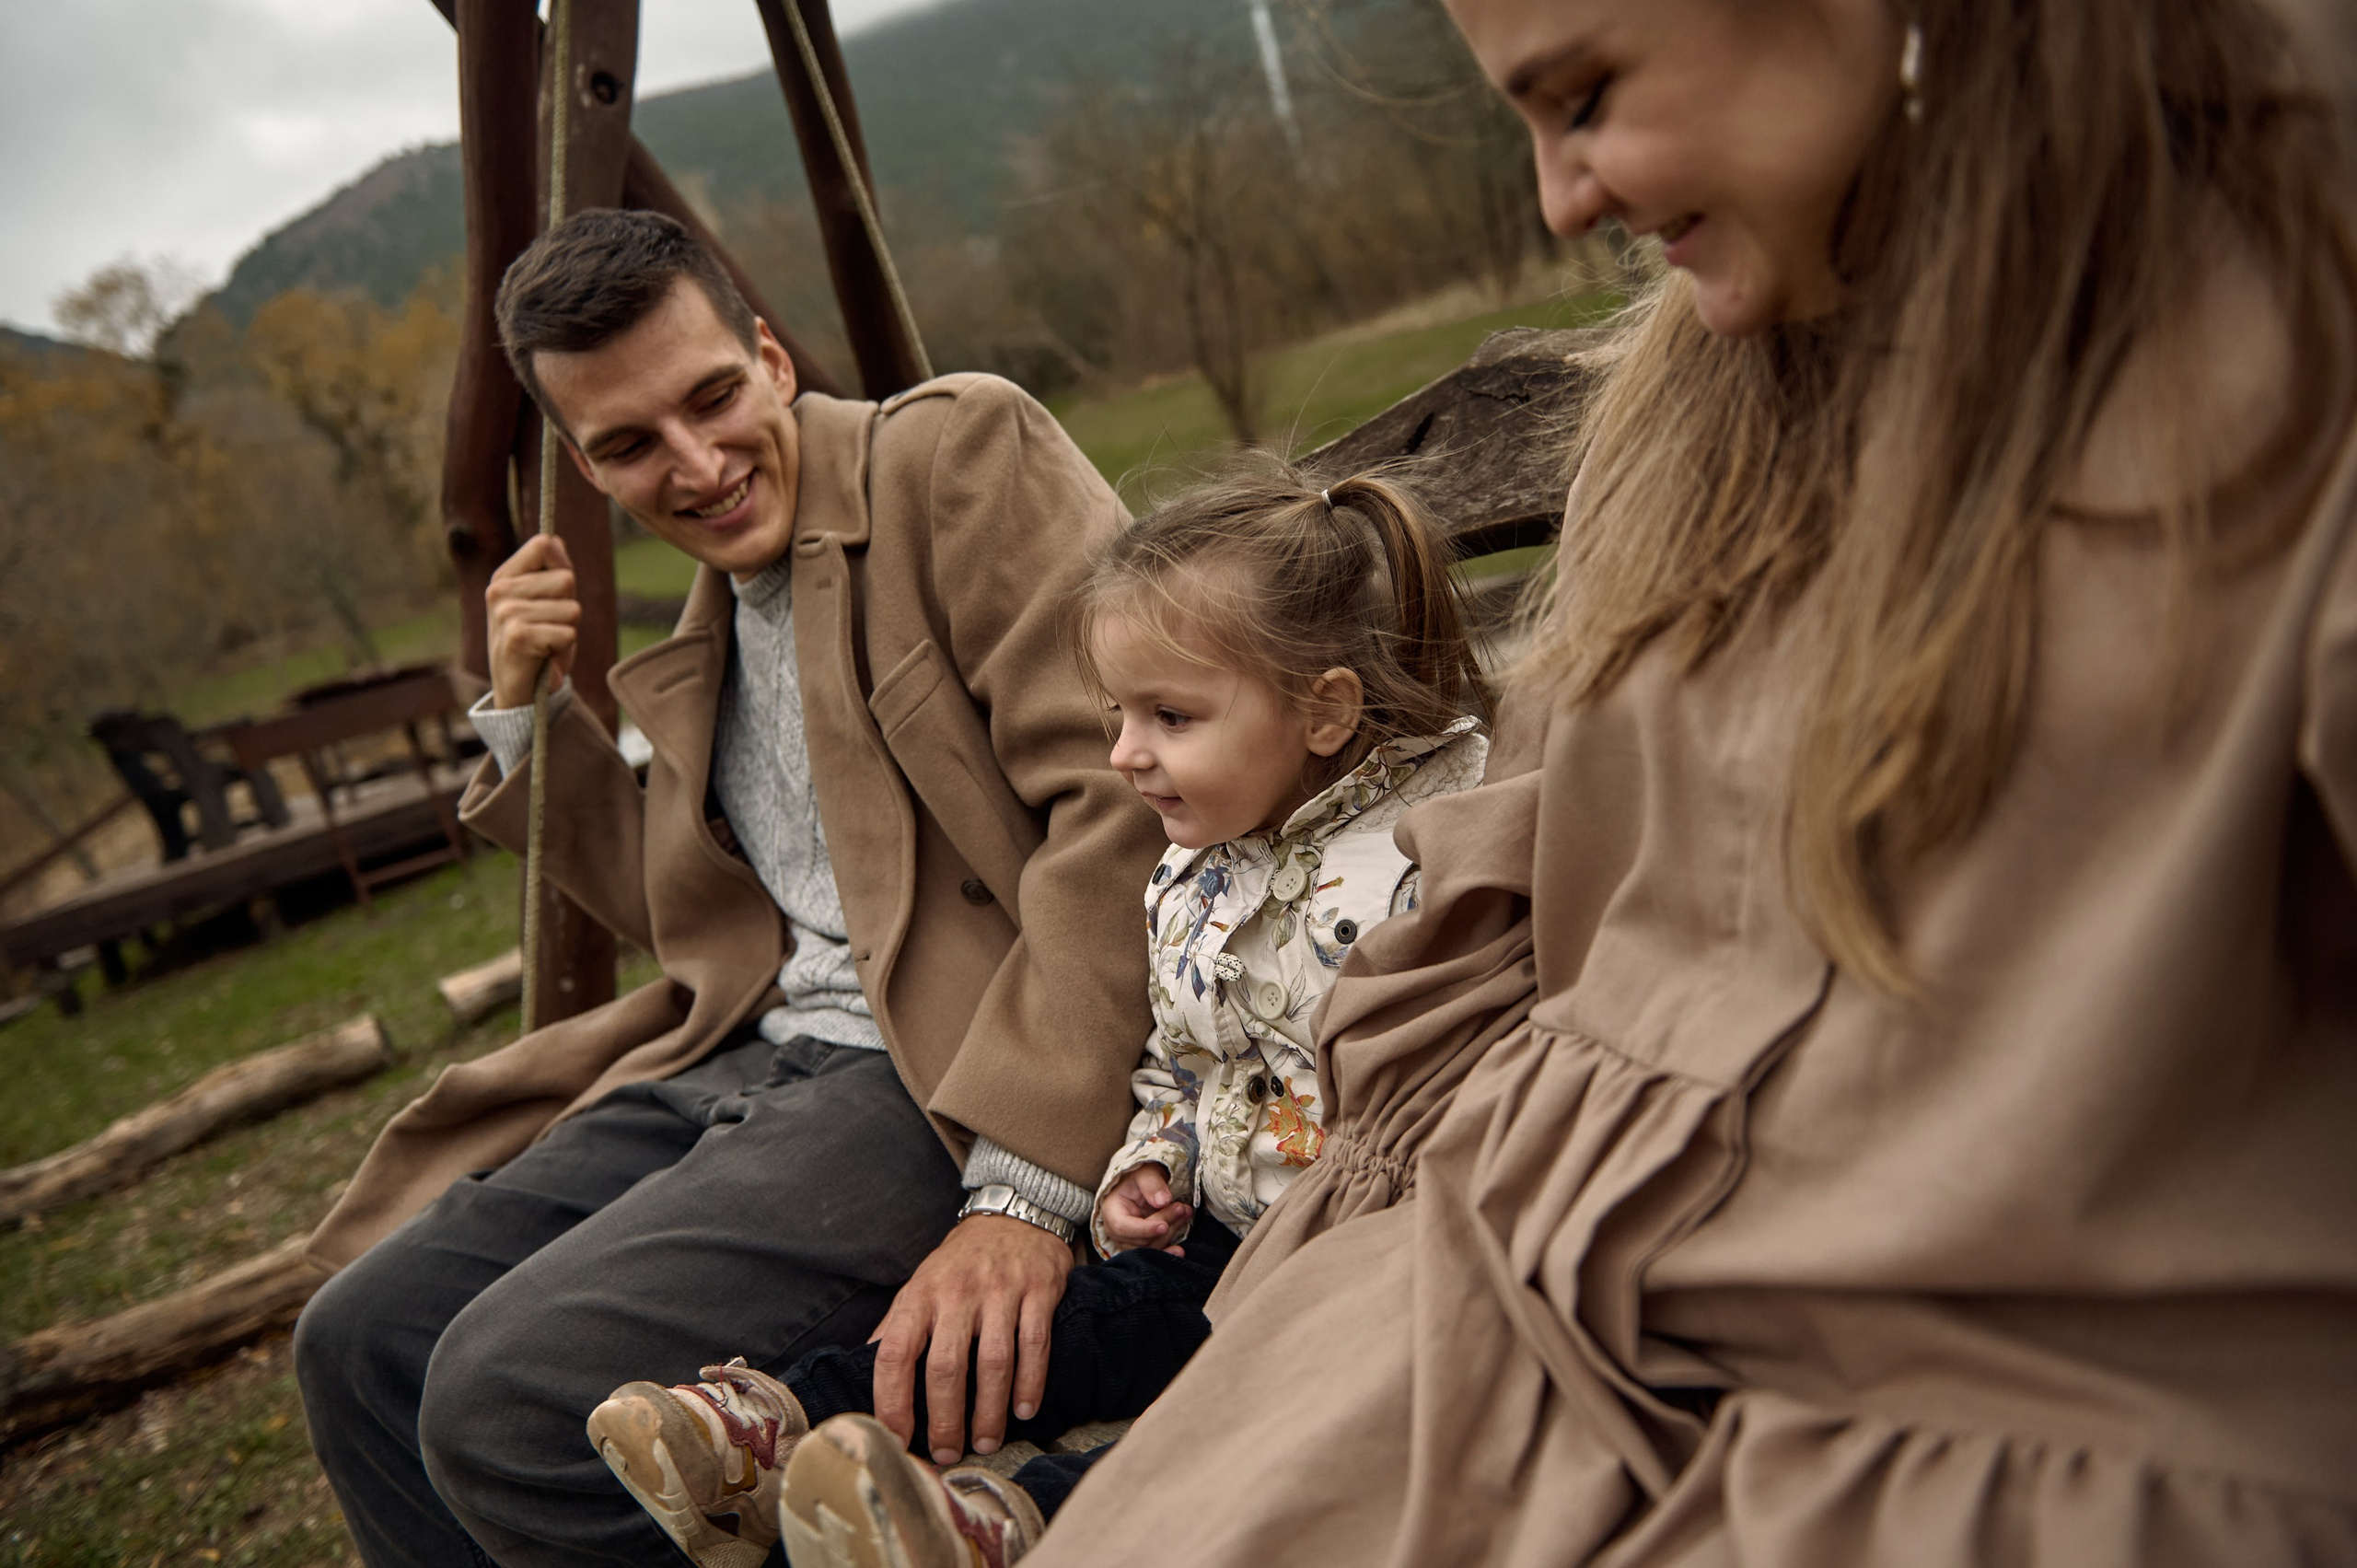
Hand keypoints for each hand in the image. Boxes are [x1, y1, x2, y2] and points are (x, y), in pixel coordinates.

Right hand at [484, 533, 579, 708]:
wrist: (521, 691)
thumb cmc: (539, 642)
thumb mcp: (547, 602)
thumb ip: (553, 570)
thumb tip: (555, 540)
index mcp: (504, 576)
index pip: (545, 544)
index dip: (563, 568)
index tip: (553, 595)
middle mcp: (499, 590)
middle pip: (566, 578)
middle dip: (569, 606)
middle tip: (550, 628)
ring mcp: (504, 613)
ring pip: (571, 608)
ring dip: (568, 630)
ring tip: (547, 643)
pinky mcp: (516, 637)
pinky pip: (568, 632)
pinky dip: (564, 648)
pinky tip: (544, 656)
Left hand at [870, 1214, 1071, 1465]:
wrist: (1014, 1214)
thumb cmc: (960, 1264)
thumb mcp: (920, 1286)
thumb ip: (897, 1329)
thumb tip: (863, 1374)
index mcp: (920, 1296)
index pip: (895, 1353)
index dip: (892, 1401)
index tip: (897, 1440)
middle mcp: (957, 1293)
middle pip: (946, 1366)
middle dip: (945, 1419)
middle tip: (947, 1453)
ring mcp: (1000, 1291)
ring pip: (993, 1362)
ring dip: (989, 1411)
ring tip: (985, 1442)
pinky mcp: (1038, 1290)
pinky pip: (1034, 1344)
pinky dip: (1030, 1382)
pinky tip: (1024, 1410)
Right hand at [1095, 1163, 1188, 1256]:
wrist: (1143, 1185)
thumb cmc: (1140, 1178)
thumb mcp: (1144, 1173)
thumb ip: (1152, 1184)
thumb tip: (1163, 1201)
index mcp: (1112, 1212)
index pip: (1124, 1227)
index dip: (1144, 1229)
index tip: (1164, 1225)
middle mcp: (1116, 1231)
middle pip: (1141, 1239)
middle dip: (1165, 1224)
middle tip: (1183, 1208)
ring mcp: (1128, 1242)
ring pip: (1150, 1247)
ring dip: (1171, 1233)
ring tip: (1185, 1213)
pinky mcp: (1141, 1247)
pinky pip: (1154, 1255)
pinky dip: (1168, 1252)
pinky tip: (1180, 1250)